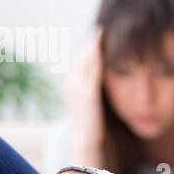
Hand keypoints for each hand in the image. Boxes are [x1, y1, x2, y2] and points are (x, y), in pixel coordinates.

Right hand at [63, 26, 105, 161]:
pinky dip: (96, 57)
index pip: (79, 63)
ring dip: (93, 47)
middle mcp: (70, 85)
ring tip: (102, 33)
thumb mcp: (90, 107)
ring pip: (84, 62)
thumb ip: (93, 94)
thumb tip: (99, 88)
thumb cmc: (91, 128)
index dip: (88, 50)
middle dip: (90, 44)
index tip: (98, 37)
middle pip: (80, 59)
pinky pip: (92, 71)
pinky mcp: (87, 94)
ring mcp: (76, 89)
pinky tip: (102, 47)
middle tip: (100, 30)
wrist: (85, 143)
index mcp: (71, 87)